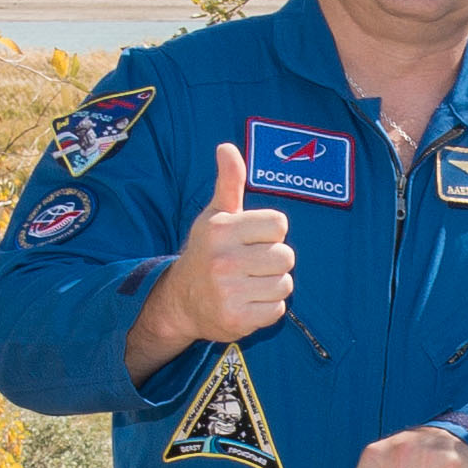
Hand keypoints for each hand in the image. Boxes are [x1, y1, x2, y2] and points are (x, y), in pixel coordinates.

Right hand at [148, 142, 294, 350]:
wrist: (181, 301)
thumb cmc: (206, 252)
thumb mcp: (215, 215)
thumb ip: (228, 182)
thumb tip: (226, 147)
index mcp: (221, 229)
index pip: (279, 224)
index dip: (271, 233)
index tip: (252, 240)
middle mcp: (222, 260)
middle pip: (286, 256)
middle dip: (274, 261)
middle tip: (252, 265)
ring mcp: (228, 292)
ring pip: (284, 284)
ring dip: (272, 285)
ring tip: (250, 284)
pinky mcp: (236, 319)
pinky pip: (277, 310)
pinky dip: (267, 308)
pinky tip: (248, 302)